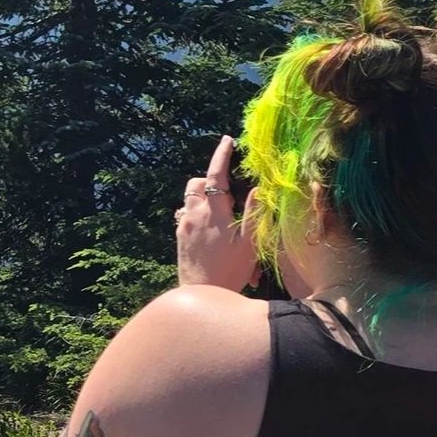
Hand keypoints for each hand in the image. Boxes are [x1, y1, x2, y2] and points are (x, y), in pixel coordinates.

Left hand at [175, 135, 260, 291]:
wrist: (202, 295)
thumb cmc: (230, 272)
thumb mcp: (249, 244)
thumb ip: (253, 213)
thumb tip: (257, 188)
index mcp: (214, 213)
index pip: (216, 176)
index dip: (222, 155)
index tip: (228, 141)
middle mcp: (194, 215)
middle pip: (196, 184)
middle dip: (210, 182)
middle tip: (228, 195)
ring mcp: (183, 226)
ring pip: (190, 199)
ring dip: (203, 198)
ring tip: (221, 215)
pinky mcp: (179, 237)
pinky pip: (186, 216)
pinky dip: (197, 215)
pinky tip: (211, 231)